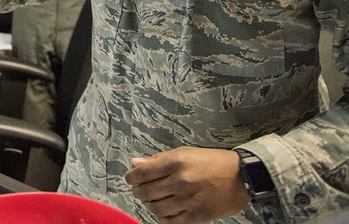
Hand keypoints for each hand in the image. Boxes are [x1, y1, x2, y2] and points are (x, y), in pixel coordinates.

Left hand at [123, 146, 249, 222]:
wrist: (242, 176)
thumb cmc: (212, 162)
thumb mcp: (184, 153)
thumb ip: (158, 160)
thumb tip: (135, 164)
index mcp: (176, 162)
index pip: (143, 173)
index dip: (131, 178)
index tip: (128, 179)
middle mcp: (181, 181)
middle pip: (146, 192)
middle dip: (138, 192)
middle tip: (140, 190)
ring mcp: (189, 200)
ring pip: (156, 208)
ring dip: (149, 205)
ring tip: (152, 200)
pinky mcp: (198, 215)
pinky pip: (171, 221)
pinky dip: (163, 218)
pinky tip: (164, 211)